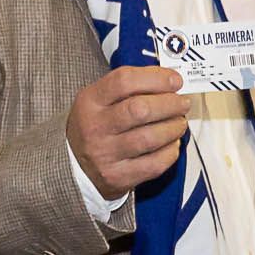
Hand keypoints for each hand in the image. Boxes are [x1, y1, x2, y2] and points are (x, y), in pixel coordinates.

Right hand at [68, 65, 188, 198]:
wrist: (73, 165)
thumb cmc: (94, 127)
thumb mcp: (98, 100)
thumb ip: (130, 88)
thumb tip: (169, 81)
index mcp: (90, 102)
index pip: (124, 81)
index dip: (156, 78)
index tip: (175, 80)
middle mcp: (95, 128)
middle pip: (141, 109)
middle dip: (171, 104)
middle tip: (182, 103)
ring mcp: (106, 154)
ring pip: (151, 137)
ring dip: (174, 127)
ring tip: (178, 122)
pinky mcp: (118, 177)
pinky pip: (155, 164)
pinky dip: (171, 151)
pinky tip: (171, 143)